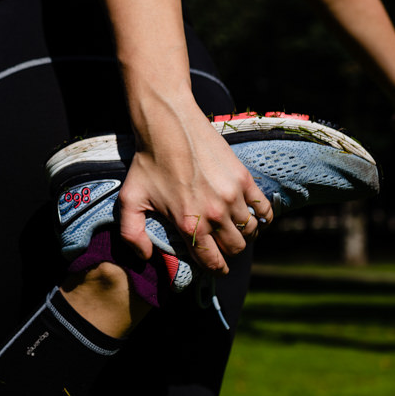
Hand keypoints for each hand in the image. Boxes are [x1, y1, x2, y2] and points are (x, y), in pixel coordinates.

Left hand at [118, 104, 270, 274]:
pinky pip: (264, 208)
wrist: (169, 126)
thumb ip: (132, 234)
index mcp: (189, 223)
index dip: (215, 269)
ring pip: (251, 231)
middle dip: (229, 253)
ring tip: (235, 231)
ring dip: (245, 235)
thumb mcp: (129, 200)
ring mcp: (232, 196)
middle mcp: (214, 214)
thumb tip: (146, 257)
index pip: (211, 261)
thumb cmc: (148, 163)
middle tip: (223, 248)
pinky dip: (263, 217)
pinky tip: (254, 216)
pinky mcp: (244, 178)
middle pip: (235, 248)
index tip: (217, 269)